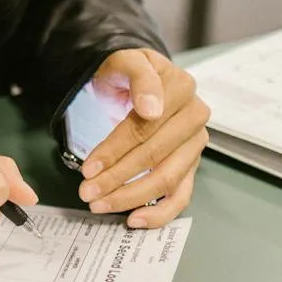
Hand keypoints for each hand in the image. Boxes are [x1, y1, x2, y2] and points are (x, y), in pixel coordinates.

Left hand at [78, 48, 208, 228]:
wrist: (135, 79)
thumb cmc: (127, 72)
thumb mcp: (126, 61)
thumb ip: (139, 77)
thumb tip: (152, 109)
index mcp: (182, 87)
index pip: (146, 126)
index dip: (115, 149)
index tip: (88, 167)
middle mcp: (195, 117)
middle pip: (154, 156)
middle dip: (117, 177)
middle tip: (86, 191)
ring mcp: (195, 144)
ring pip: (167, 180)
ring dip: (131, 197)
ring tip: (99, 204)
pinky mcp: (191, 166)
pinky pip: (182, 196)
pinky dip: (160, 213)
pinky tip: (134, 220)